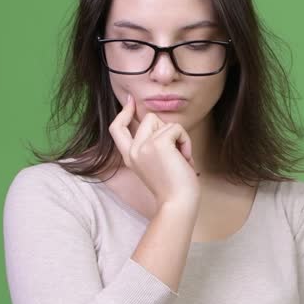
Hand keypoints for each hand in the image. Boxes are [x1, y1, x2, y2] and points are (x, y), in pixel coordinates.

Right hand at [108, 93, 199, 210]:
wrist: (177, 202)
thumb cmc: (173, 186)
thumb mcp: (155, 163)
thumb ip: (151, 145)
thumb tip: (158, 122)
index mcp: (129, 156)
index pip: (117, 127)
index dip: (123, 112)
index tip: (130, 101)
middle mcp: (133, 150)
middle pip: (149, 118)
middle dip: (167, 130)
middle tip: (175, 152)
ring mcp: (143, 146)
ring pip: (165, 122)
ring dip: (179, 138)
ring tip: (181, 158)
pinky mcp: (158, 144)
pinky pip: (176, 128)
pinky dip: (186, 141)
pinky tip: (185, 158)